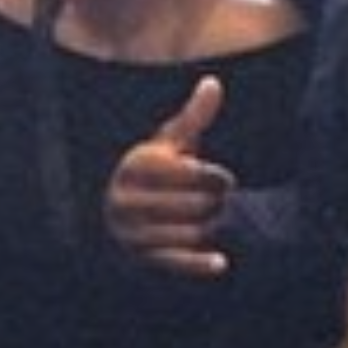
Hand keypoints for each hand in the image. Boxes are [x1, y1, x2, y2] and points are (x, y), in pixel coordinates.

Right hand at [103, 77, 234, 276]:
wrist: (124, 213)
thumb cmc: (157, 171)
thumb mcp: (171, 143)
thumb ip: (194, 116)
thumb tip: (213, 83)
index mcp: (136, 166)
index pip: (193, 174)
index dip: (218, 177)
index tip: (223, 180)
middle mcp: (127, 199)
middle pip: (197, 205)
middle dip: (216, 204)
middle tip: (218, 202)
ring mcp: (132, 232)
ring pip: (194, 233)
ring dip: (212, 228)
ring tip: (212, 221)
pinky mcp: (143, 259)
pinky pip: (178, 262)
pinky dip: (201, 264)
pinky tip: (222, 262)